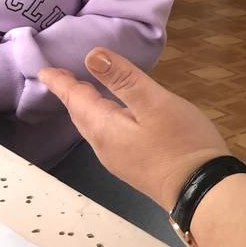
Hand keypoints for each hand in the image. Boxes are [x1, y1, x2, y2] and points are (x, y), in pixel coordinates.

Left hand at [39, 49, 229, 211]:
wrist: (202, 191)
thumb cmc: (180, 142)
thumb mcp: (154, 102)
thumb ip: (123, 79)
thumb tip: (91, 55)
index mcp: (104, 127)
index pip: (75, 99)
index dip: (60, 82)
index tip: (43, 71)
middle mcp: (104, 146)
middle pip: (81, 115)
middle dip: (70, 94)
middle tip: (60, 76)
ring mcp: (119, 159)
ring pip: (93, 127)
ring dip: (85, 106)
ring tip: (83, 90)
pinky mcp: (133, 166)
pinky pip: (106, 135)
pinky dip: (101, 118)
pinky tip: (113, 114)